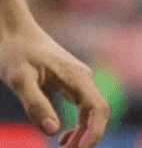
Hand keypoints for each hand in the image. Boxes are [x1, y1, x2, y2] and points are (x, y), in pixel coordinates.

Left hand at [0, 26, 107, 147]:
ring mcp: (80, 80)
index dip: (94, 133)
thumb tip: (54, 131)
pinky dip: (78, 124)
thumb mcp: (20, 80)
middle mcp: (84, 78)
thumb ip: (36, 105)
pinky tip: (63, 135)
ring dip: (83, 133)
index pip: (98, 109)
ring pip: (92, 112)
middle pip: (99, 113)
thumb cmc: (15, 53)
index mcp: (77, 77)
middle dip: (89, 137)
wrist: (16, 32)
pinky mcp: (72, 82)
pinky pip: (84, 107)